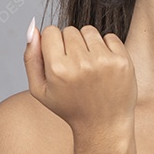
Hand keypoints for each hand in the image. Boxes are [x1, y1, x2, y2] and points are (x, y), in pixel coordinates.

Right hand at [23, 19, 136, 134]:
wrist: (104, 125)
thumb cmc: (69, 107)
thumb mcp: (40, 89)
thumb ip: (31, 58)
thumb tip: (32, 28)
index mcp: (58, 70)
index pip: (51, 31)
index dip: (53, 44)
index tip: (59, 59)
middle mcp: (81, 63)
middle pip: (70, 30)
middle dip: (70, 44)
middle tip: (75, 67)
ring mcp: (104, 61)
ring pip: (89, 31)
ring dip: (88, 43)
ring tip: (89, 66)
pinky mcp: (122, 61)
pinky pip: (110, 37)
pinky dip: (107, 47)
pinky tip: (104, 67)